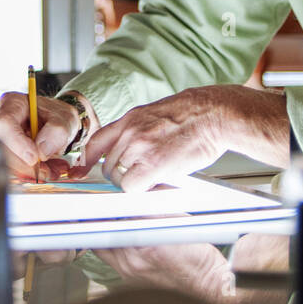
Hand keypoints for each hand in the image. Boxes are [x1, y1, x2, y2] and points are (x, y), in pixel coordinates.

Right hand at [0, 91, 80, 180]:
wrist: (54, 122)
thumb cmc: (56, 116)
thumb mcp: (64, 119)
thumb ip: (56, 131)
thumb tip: (41, 152)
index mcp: (11, 102)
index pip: (4, 124)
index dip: (17, 144)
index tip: (34, 158)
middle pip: (0, 146)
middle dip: (24, 165)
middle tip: (48, 172)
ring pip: (4, 161)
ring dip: (28, 172)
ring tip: (52, 171)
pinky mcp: (0, 152)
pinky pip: (9, 169)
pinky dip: (28, 174)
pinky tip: (45, 170)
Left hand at [74, 84, 289, 191]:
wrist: (214, 113)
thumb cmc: (194, 116)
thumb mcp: (156, 115)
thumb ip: (138, 131)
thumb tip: (128, 152)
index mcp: (130, 119)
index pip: (95, 143)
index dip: (90, 160)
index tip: (88, 170)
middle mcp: (130, 132)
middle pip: (107, 166)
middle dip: (121, 176)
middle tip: (140, 178)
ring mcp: (139, 147)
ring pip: (119, 178)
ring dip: (134, 183)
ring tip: (154, 178)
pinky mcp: (153, 163)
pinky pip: (132, 187)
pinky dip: (142, 190)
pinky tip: (157, 183)